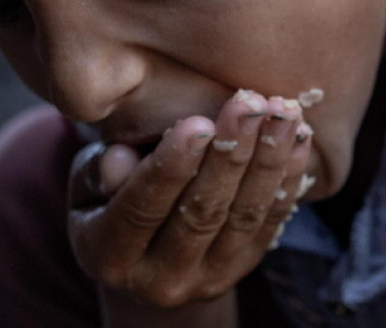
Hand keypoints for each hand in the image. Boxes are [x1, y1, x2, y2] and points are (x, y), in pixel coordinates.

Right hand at [68, 92, 312, 322]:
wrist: (142, 257)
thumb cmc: (105, 199)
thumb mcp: (85, 187)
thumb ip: (98, 172)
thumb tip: (120, 157)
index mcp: (108, 256)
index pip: (141, 210)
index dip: (170, 167)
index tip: (197, 122)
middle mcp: (159, 280)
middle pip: (200, 214)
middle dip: (230, 155)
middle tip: (249, 105)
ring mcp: (206, 279)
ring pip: (242, 218)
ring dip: (268, 161)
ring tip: (283, 114)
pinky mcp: (241, 268)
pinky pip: (270, 224)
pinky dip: (288, 179)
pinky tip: (300, 138)